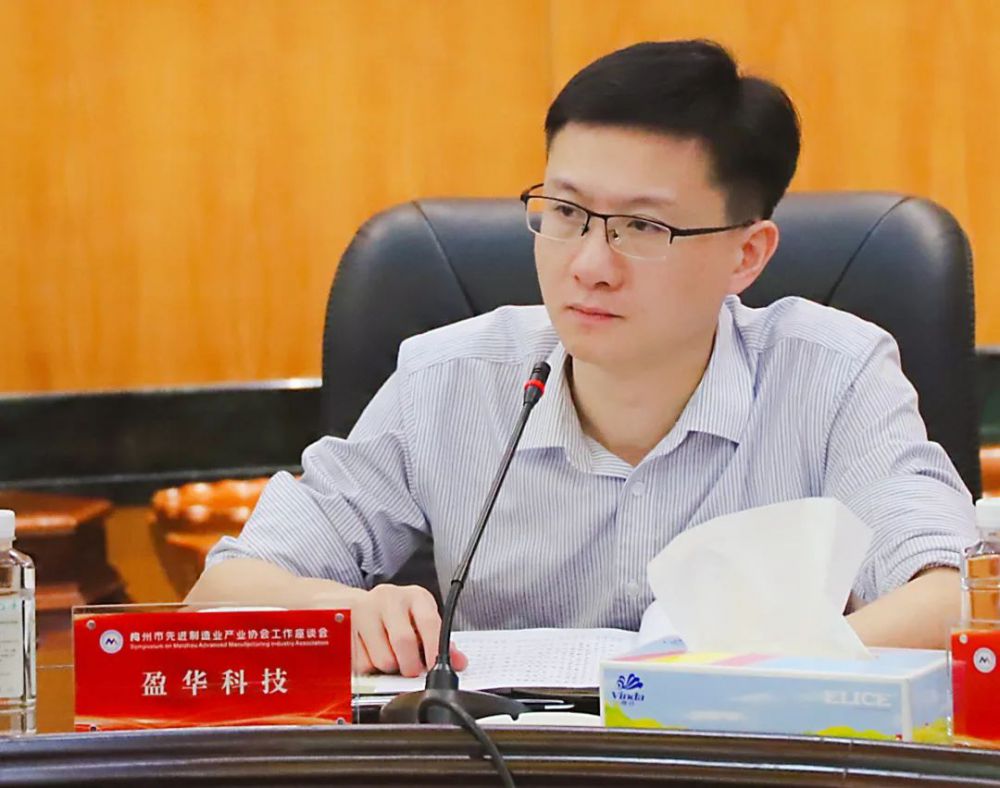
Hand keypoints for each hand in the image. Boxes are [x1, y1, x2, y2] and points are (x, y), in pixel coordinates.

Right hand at [349, 584, 468, 676]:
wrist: (351, 604)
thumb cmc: (395, 615)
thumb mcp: (421, 620)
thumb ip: (439, 641)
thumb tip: (458, 662)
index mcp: (415, 596)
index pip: (430, 622)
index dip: (434, 650)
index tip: (433, 667)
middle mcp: (389, 597)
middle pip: (404, 642)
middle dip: (410, 665)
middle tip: (410, 669)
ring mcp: (364, 611)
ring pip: (383, 658)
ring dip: (389, 668)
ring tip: (389, 657)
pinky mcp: (345, 629)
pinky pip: (362, 664)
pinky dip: (370, 669)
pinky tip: (371, 655)